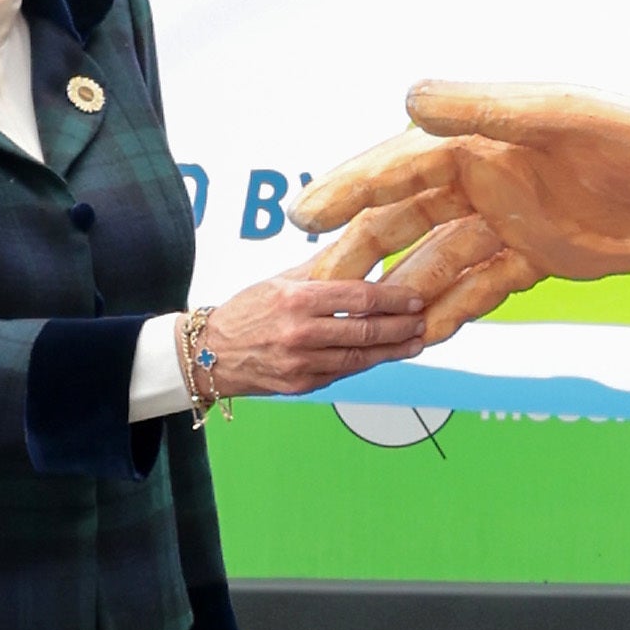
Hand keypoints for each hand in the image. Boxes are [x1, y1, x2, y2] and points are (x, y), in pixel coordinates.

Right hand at [191, 264, 433, 396]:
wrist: (207, 354)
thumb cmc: (245, 312)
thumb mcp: (280, 279)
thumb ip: (321, 267)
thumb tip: (357, 244)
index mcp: (296, 300)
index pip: (358, 299)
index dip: (392, 300)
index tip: (414, 298)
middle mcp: (300, 334)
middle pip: (365, 331)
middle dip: (400, 327)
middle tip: (422, 322)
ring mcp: (300, 364)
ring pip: (359, 359)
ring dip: (392, 351)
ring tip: (414, 343)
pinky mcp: (300, 386)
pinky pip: (341, 374)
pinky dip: (365, 364)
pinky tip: (383, 356)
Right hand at [295, 81, 629, 349]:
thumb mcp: (573, 113)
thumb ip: (493, 107)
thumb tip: (410, 99)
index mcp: (491, 137)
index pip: (404, 161)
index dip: (353, 185)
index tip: (305, 211)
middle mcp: (493, 177)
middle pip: (406, 215)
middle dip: (356, 248)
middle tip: (309, 286)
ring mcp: (514, 220)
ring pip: (435, 257)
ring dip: (397, 289)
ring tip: (356, 325)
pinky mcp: (541, 257)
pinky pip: (479, 288)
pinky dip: (447, 311)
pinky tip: (417, 335)